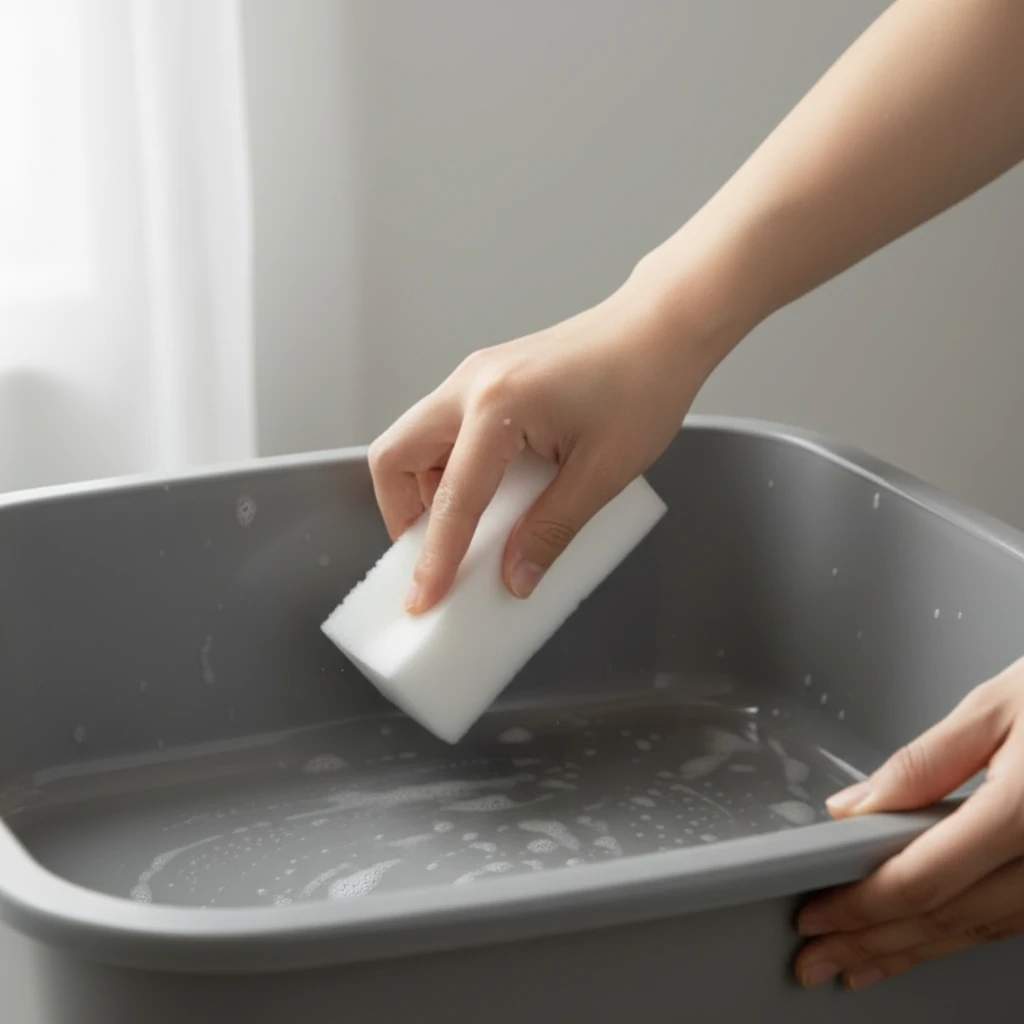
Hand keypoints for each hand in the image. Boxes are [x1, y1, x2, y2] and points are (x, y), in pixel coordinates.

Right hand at [368, 274, 719, 614]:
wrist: (662, 326)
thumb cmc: (646, 382)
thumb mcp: (603, 471)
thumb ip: (553, 529)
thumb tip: (517, 577)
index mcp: (498, 406)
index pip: (452, 499)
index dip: (437, 558)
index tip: (425, 598)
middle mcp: (471, 384)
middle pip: (396, 456)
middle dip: (404, 514)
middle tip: (432, 556)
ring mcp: (475, 376)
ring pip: (416, 440)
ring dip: (427, 490)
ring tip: (467, 528)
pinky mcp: (488, 378)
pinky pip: (446, 429)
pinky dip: (451, 468)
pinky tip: (491, 493)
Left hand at [795, 656, 1023, 990]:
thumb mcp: (998, 706)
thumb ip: (923, 762)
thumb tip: (857, 807)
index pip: (923, 880)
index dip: (861, 906)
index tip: (817, 914)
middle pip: (947, 918)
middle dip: (873, 943)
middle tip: (818, 956)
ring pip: (983, 932)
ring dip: (915, 951)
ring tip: (860, 961)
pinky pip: (1015, 921)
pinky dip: (964, 936)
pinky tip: (930, 941)